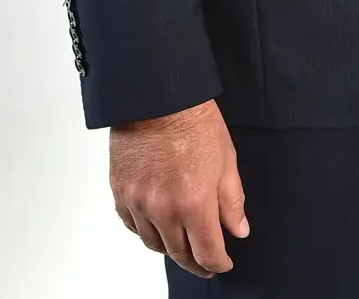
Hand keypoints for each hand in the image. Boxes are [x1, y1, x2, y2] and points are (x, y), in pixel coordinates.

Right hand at [110, 98, 248, 276]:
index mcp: (194, 203)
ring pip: (153, 243)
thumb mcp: (226, 160)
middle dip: (195, 262)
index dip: (217, 263)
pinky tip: (156, 226)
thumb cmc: (194, 120)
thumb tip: (238, 230)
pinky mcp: (120, 191)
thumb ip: (232, 201)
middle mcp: (163, 210)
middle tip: (205, 262)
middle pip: (179, 253)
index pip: (206, 252)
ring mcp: (138, 202)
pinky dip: (145, 231)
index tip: (223, 263)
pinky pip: (131, 225)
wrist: (158, 95)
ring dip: (170, 248)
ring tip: (182, 244)